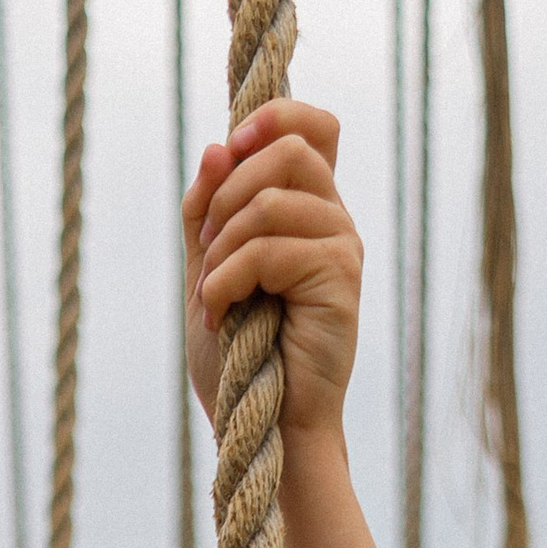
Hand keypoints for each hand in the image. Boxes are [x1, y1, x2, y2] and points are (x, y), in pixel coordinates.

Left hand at [183, 99, 360, 441]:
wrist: (264, 430)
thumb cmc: (239, 362)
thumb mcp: (207, 274)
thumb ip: (206, 215)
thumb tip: (216, 147)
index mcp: (307, 210)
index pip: (314, 127)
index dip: (273, 117)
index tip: (231, 146)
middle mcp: (332, 219)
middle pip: (287, 149)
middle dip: (226, 194)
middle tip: (204, 251)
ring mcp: (342, 245)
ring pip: (270, 200)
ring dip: (220, 246)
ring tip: (210, 296)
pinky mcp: (340, 278)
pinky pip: (270, 249)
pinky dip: (227, 278)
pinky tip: (218, 313)